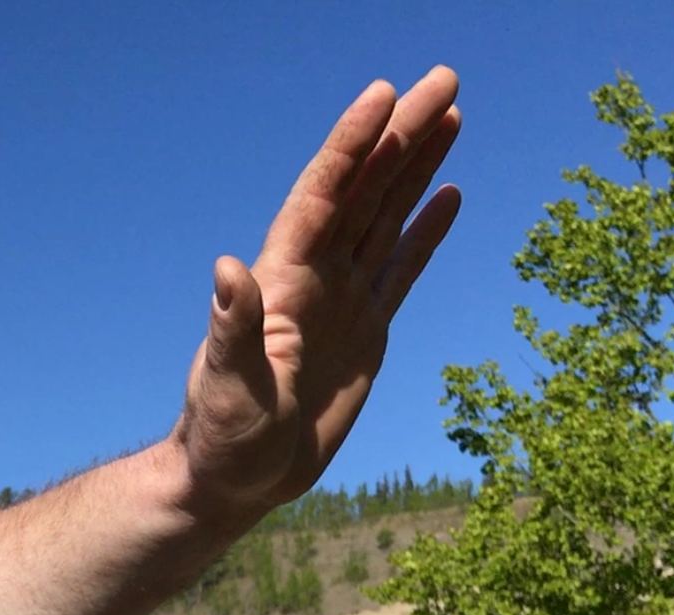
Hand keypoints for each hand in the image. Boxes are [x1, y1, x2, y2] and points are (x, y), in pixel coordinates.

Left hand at [176, 66, 462, 527]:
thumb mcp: (227, 387)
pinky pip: (402, 267)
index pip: (323, 195)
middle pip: (364, 190)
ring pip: (386, 216)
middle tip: (443, 77)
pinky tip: (449, 194)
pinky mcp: (366, 330)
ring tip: (450, 113)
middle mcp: (313, 277)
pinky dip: (424, 230)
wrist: (238, 479)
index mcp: (283, 280)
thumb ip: (231, 330)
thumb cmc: (223, 438)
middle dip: (401, 134)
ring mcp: (342, 300)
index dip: (351, 144)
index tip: (384, 93)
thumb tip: (227, 268)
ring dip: (417, 166)